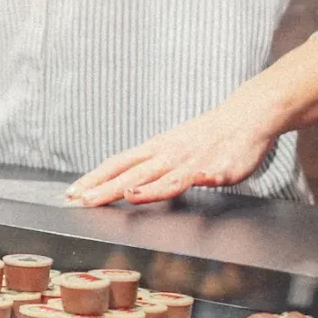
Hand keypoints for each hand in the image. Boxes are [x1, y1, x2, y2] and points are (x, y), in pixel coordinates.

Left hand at [67, 99, 280, 205]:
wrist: (244, 117)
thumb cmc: (206, 136)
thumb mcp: (169, 147)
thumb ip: (149, 167)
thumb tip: (123, 183)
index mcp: (155, 149)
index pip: (118, 164)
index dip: (95, 178)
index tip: (73, 192)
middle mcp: (169, 154)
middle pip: (134, 173)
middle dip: (108, 188)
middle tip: (85, 200)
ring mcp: (193, 160)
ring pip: (168, 177)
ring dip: (149, 187)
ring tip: (130, 195)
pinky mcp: (220, 167)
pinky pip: (210, 173)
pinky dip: (202, 176)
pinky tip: (197, 180)